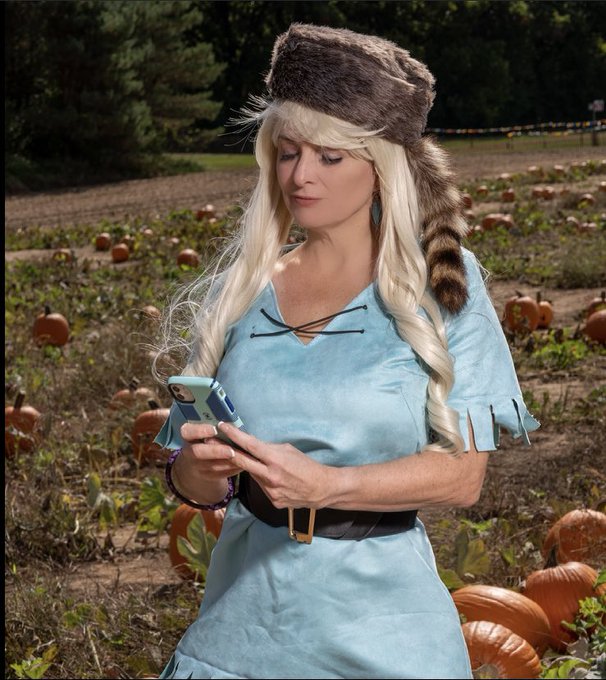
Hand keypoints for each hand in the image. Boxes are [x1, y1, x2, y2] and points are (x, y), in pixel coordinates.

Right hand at [177, 422, 242, 481]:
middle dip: (216, 451)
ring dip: (228, 462)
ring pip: (211, 466)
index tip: (214, 429)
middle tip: (231, 451)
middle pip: (198, 452)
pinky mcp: (206, 476)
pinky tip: (243, 465)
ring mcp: (196, 466)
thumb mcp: (206, 431)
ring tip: (242, 458)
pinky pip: (220, 474)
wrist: (199, 460)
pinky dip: (232, 469)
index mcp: (188, 435)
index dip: (200, 431)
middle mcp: (189, 451)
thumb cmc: (207, 438)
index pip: (188, 432)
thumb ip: (217, 428)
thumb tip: (233, 426)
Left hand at [216, 421, 331, 509]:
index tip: (222, 426)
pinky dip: (264, 480)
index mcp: (276, 459)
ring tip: (260, 463)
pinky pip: (262, 487)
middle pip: (242, 462)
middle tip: (212, 442)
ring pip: (252, 475)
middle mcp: (270, 476)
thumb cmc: (306, 465)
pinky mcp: (272, 501)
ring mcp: (270, 491)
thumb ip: (268, 449)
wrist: (321, 489)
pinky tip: (275, 479)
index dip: (234, 435)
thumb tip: (252, 445)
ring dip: (252, 468)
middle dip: (226, 451)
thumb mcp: (288, 450)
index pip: (250, 445)